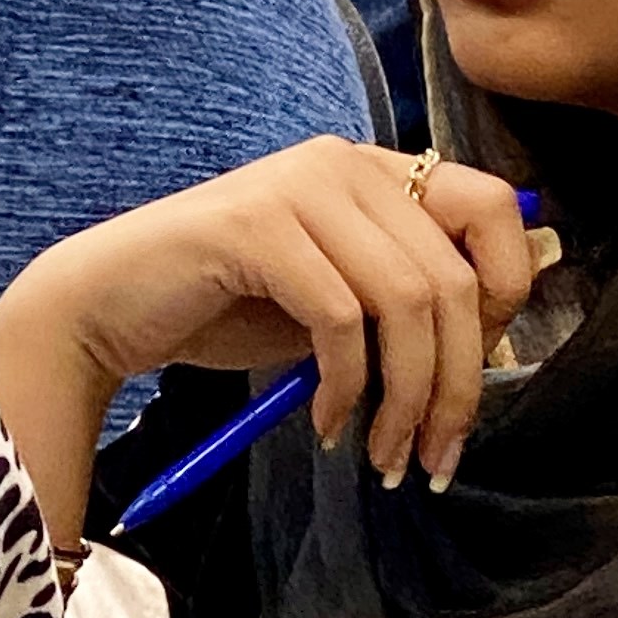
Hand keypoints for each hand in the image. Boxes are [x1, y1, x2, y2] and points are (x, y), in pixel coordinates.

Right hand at [0, 141, 534, 538]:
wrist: (110, 306)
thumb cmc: (228, 308)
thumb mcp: (340, 300)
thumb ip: (404, 301)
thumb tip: (497, 343)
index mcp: (375, 170)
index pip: (494, 206)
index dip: (507, 295)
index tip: (477, 375)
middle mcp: (346, 162)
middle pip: (455, 276)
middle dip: (459, 383)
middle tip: (436, 456)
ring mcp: (300, 186)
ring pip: (407, 300)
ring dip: (407, 399)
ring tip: (385, 456)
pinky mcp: (257, 225)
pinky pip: (340, 318)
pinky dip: (346, 388)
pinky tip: (326, 424)